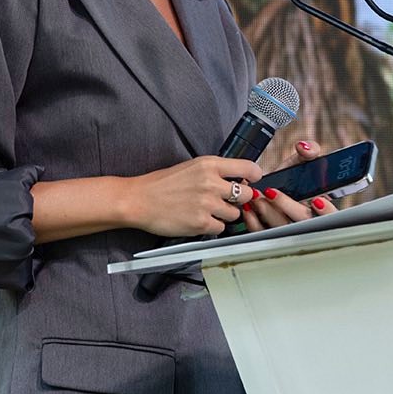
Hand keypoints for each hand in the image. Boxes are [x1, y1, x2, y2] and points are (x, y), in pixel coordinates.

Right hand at [125, 156, 264, 236]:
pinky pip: (221, 228)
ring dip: (225, 215)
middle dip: (239, 200)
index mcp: (209, 165)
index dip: (253, 177)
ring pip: (235, 214)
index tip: (252, 182)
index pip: (249, 168)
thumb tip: (239, 180)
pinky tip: (199, 220)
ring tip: (207, 211)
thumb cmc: (162, 184)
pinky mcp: (201, 223)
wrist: (138, 200)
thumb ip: (216, 172)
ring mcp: (207, 204)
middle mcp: (211, 183)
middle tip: (225, 201)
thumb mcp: (191, 167)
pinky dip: (213, 227)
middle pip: (247, 194)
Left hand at [242, 140, 340, 231]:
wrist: (274, 184)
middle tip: (271, 192)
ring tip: (256, 196)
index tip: (317, 200)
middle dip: (287, 207)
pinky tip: (249, 208)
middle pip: (302, 222)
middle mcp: (306, 219)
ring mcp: (288, 227)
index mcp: (321, 204)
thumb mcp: (304, 160)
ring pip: (282, 228)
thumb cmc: (292, 175)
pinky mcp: (270, 231)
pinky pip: (263, 232)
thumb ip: (310, 151)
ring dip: (267, 212)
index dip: (327, 211)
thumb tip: (304, 148)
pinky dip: (253, 221)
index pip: (331, 214)